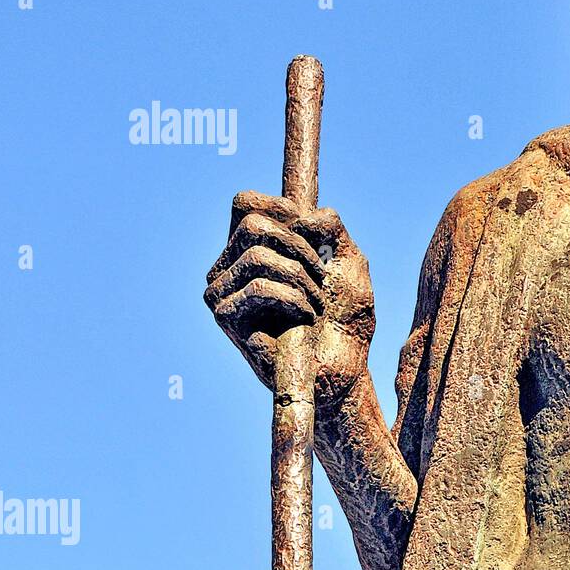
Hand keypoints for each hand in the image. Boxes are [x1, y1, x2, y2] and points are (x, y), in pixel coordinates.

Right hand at [205, 190, 373, 414]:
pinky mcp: (224, 315)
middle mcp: (231, 265)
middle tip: (320, 277)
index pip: (246, 202)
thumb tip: (303, 215)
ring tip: (315, 303)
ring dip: (300, 277)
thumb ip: (330, 226)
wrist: (344, 366)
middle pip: (253, 222)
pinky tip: (304, 318)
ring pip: (257, 253)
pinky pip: (258, 286)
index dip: (285, 210)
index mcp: (254, 247)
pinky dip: (293, 299)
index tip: (315, 239)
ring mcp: (222, 290)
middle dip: (300, 247)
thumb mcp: (347, 258)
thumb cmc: (345, 316)